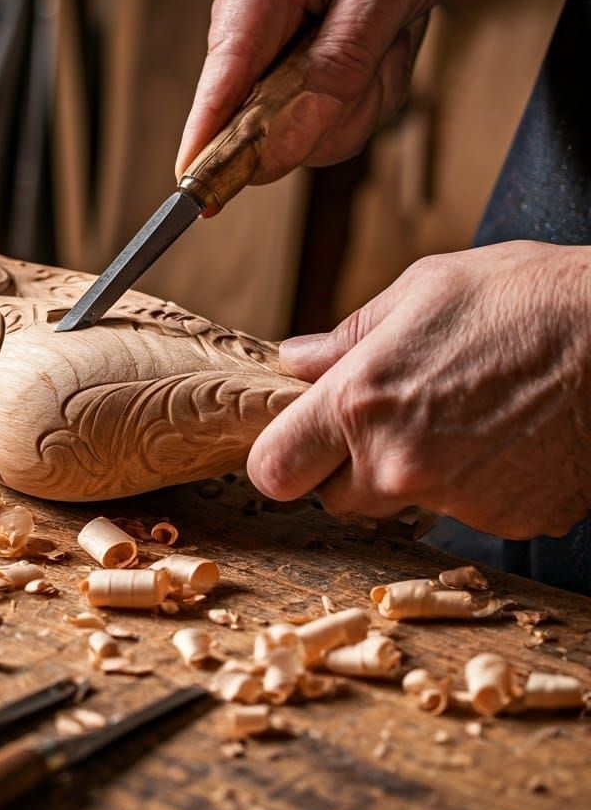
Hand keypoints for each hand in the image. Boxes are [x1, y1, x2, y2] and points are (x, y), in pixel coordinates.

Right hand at [175, 0, 453, 187]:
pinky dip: (373, 98)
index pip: (217, 91)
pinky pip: (336, 128)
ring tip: (385, 44)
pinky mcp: (300, 90)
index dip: (204, 148)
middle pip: (266, 131)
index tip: (197, 193)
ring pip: (309, 138)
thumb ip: (341, 59)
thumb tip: (292, 135)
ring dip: (363, 101)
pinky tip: (382, 55)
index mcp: (253, 5)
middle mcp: (255, 46)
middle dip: (335, 112)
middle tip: (382, 54)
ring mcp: (276, 72)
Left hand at [248, 242, 590, 538]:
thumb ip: (349, 336)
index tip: (297, 441)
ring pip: (397, 505)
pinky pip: (464, 513)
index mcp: (362, 403)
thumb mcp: (427, 288)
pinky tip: (502, 439)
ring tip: (457, 418)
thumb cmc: (535, 300)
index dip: (282, 458)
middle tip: (390, 419)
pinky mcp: (505, 520)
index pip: (273, 470)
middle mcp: (398, 463)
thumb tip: (297, 360)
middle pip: (333, 496)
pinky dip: (473, 486)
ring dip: (410, 476)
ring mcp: (454, 499)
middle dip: (347, 465)